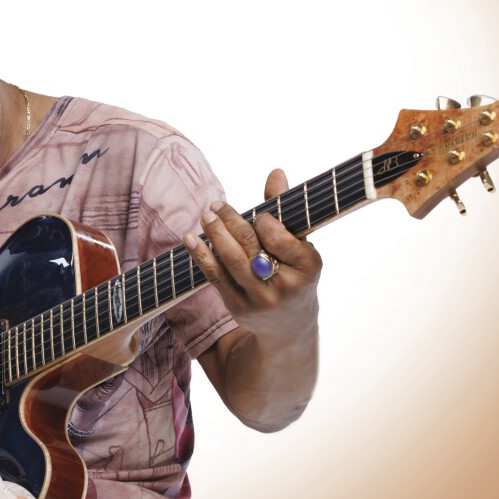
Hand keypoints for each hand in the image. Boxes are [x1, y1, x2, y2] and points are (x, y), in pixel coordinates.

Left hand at [183, 169, 321, 347]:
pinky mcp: (239, 308)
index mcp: (307, 266)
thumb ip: (285, 210)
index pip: (279, 238)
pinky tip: (191, 239)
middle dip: (231, 222)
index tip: (257, 213)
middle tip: (216, 205)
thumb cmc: (295, 274)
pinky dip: (202, 256)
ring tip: (206, 216)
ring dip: (214, 235)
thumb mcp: (299, 245)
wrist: (290, 326)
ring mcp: (261, 299)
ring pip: (232, 261)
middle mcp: (285, 285)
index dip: (264, 222)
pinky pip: (216, 277)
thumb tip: (276, 172)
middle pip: (251, 247)